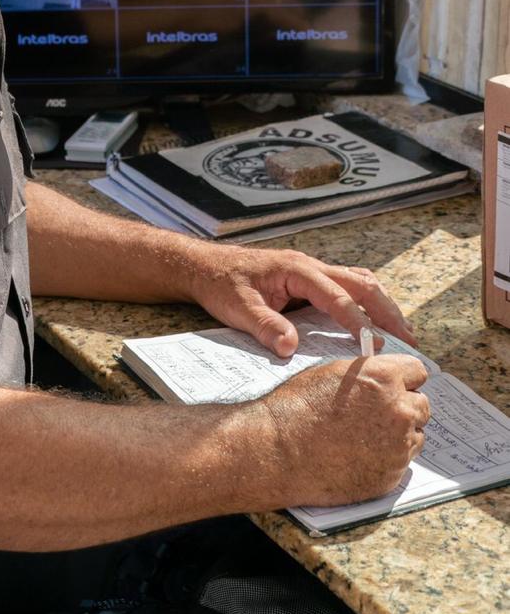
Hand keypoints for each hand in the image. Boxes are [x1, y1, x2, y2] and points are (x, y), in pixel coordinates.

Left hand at [185, 243, 416, 355]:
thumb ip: (264, 325)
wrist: (205, 266)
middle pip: (360, 283)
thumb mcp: (236, 307)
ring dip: (383, 304)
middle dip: (386, 310)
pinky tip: (376, 321)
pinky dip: (367, 301)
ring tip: (403, 333)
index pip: (336, 296)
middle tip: (409, 340)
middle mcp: (310, 266)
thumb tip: (290, 347)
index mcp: (296, 270)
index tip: (374, 345)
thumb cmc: (221, 283)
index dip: (357, 321)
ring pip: (359, 282)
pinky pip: (348, 286)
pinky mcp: (309, 280)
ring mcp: (312, 271)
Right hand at [250, 353, 430, 506]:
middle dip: (404, 406)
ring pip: (414, 436)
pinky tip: (358, 456)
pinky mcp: (391, 476)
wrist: (281, 449)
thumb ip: (369, 373)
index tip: (398, 384)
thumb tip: (385, 377)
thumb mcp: (335, 373)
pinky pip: (400, 463)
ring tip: (363, 437)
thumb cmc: (300, 407)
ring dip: (398, 435)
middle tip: (378, 413)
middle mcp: (398, 411)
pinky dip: (386, 459)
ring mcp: (398, 447)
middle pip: (422, 405)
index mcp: (385, 378)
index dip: (405, 378)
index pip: (418, 371)